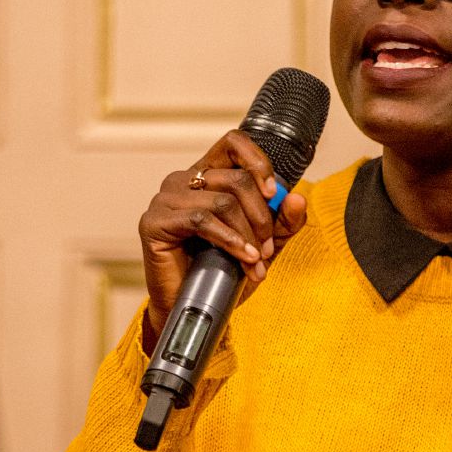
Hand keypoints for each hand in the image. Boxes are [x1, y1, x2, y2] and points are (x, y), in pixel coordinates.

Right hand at [138, 130, 308, 348]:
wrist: (193, 308)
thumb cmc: (220, 273)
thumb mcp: (261, 244)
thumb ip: (281, 222)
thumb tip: (296, 198)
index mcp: (206, 176)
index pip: (234, 143)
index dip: (258, 162)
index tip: (273, 193)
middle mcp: (183, 180)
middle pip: (236, 179)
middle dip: (261, 217)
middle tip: (267, 249)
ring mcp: (165, 199)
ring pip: (223, 202)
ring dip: (248, 235)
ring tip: (256, 261)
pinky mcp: (155, 222)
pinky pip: (202, 220)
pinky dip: (229, 240)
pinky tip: (242, 257)